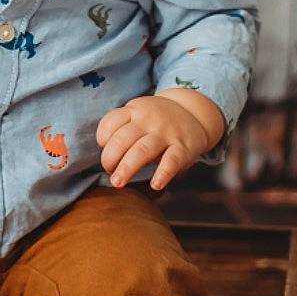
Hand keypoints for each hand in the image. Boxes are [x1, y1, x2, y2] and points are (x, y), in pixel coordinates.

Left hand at [96, 89, 224, 191]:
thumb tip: (106, 156)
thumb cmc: (156, 120)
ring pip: (143, 150)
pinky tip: (155, 184)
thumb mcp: (138, 113)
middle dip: (110, 158)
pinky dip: (163, 173)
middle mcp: (148, 120)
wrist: (193, 111)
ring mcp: (166, 133)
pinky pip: (172, 160)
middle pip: (123, 139)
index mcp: (134, 111)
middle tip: (109, 173)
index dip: (103, 139)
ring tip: (118, 183)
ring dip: (127, 168)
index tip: (104, 149)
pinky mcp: (183, 147)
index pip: (110, 123)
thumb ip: (121, 128)